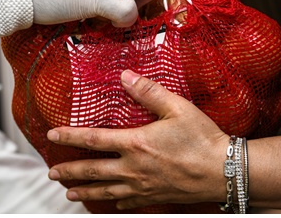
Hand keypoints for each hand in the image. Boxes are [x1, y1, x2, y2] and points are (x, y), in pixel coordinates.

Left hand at [47, 69, 227, 208]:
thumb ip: (148, 91)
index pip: (93, 139)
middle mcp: (135, 168)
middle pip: (93, 170)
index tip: (53, 135)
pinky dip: (115, 203)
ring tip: (70, 194)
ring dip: (86, 192)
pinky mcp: (156, 197)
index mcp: (136, 143)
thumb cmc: (204, 139)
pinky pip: (129, 203)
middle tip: (53, 173)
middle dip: (70, 172)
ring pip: (107, 191)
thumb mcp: (177, 107)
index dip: (70, 137)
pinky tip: (109, 204)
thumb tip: (125, 76)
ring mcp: (144, 186)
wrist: (227, 172)